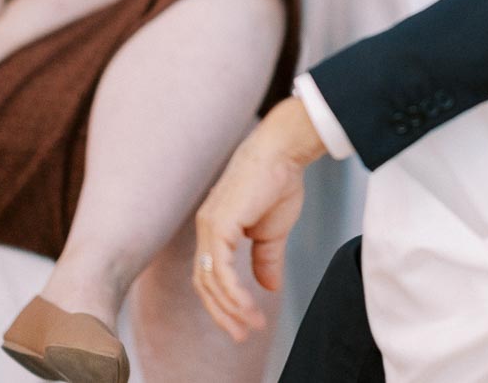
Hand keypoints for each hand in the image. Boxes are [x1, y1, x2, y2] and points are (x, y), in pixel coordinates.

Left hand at [194, 98, 326, 340]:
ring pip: (210, 280)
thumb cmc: (278, 182)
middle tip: (242, 336)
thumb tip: (270, 288)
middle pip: (204, 284)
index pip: (210, 275)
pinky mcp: (219, 224)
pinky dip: (233, 292)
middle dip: (222, 314)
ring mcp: (209, 226)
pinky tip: (248, 306)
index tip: (244, 323)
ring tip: (251, 326)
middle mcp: (206, 229)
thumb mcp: (273, 231)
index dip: (224, 302)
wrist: (283, 152)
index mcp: (215, 229)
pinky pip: (220, 269)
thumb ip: (267, 260)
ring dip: (230, 308)